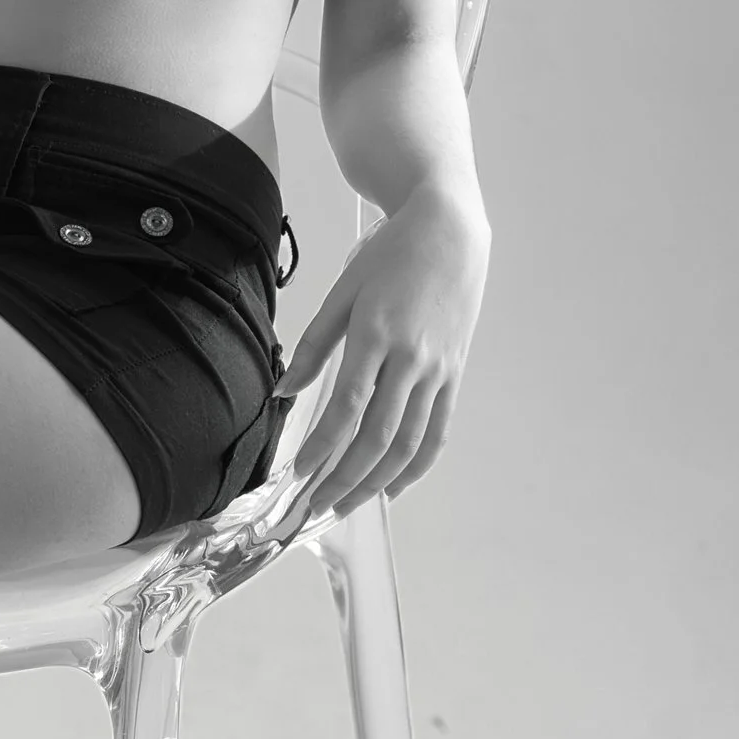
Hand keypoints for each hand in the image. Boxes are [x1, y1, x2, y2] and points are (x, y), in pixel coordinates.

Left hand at [279, 184, 487, 526]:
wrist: (449, 231)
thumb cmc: (390, 256)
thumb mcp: (342, 292)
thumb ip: (313, 346)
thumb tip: (283, 393)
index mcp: (377, 335)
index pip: (348, 408)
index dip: (323, 447)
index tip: (299, 474)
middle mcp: (412, 359)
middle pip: (379, 437)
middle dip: (346, 480)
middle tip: (317, 507)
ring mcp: (438, 369)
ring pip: (410, 442)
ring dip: (377, 482)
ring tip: (348, 505)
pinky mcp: (455, 373)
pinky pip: (438, 430)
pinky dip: (417, 466)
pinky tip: (394, 487)